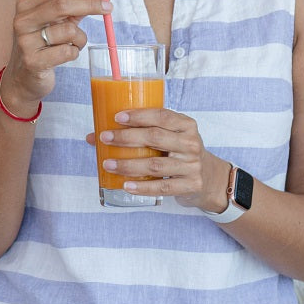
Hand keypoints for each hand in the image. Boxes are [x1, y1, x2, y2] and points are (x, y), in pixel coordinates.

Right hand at [0, 0, 109, 115]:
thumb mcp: (57, 22)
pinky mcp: (33, 62)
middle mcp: (22, 21)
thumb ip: (78, 6)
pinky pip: (68, 51)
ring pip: (68, 30)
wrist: (23, 78)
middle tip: (108, 7)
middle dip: (89, 4)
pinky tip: (66, 55)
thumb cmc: (44, 45)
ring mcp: (25, 42)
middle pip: (62, 5)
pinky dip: (74, 52)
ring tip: (74, 44)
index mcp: (26, 5)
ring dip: (80, 38)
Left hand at [87, 108, 230, 212]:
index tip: (117, 117)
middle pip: (156, 137)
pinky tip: (126, 185)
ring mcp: (192, 166)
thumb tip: (94, 136)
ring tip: (108, 164)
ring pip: (155, 165)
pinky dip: (142, 187)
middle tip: (105, 138)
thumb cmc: (179, 152)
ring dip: (128, 165)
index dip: (139, 116)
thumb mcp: (168, 137)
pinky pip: (162, 187)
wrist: (210, 178)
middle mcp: (191, 143)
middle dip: (127, 137)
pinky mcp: (190, 185)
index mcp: (186, 125)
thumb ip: (139, 132)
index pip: (162, 116)